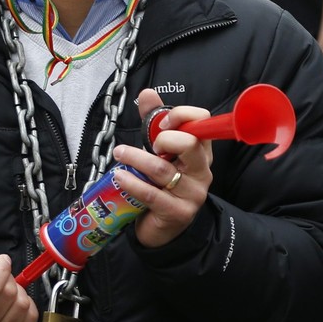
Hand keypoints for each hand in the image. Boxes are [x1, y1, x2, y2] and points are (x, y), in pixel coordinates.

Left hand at [118, 89, 215, 248]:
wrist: (164, 227)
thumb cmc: (162, 185)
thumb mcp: (159, 151)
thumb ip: (154, 122)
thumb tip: (147, 93)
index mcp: (201, 152)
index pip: (203, 123)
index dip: (182, 116)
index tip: (162, 122)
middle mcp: (202, 171)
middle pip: (190, 144)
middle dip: (164, 138)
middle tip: (149, 144)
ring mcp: (192, 194)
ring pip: (163, 170)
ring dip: (136, 158)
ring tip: (119, 154)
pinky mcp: (178, 213)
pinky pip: (152, 194)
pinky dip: (132, 182)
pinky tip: (119, 176)